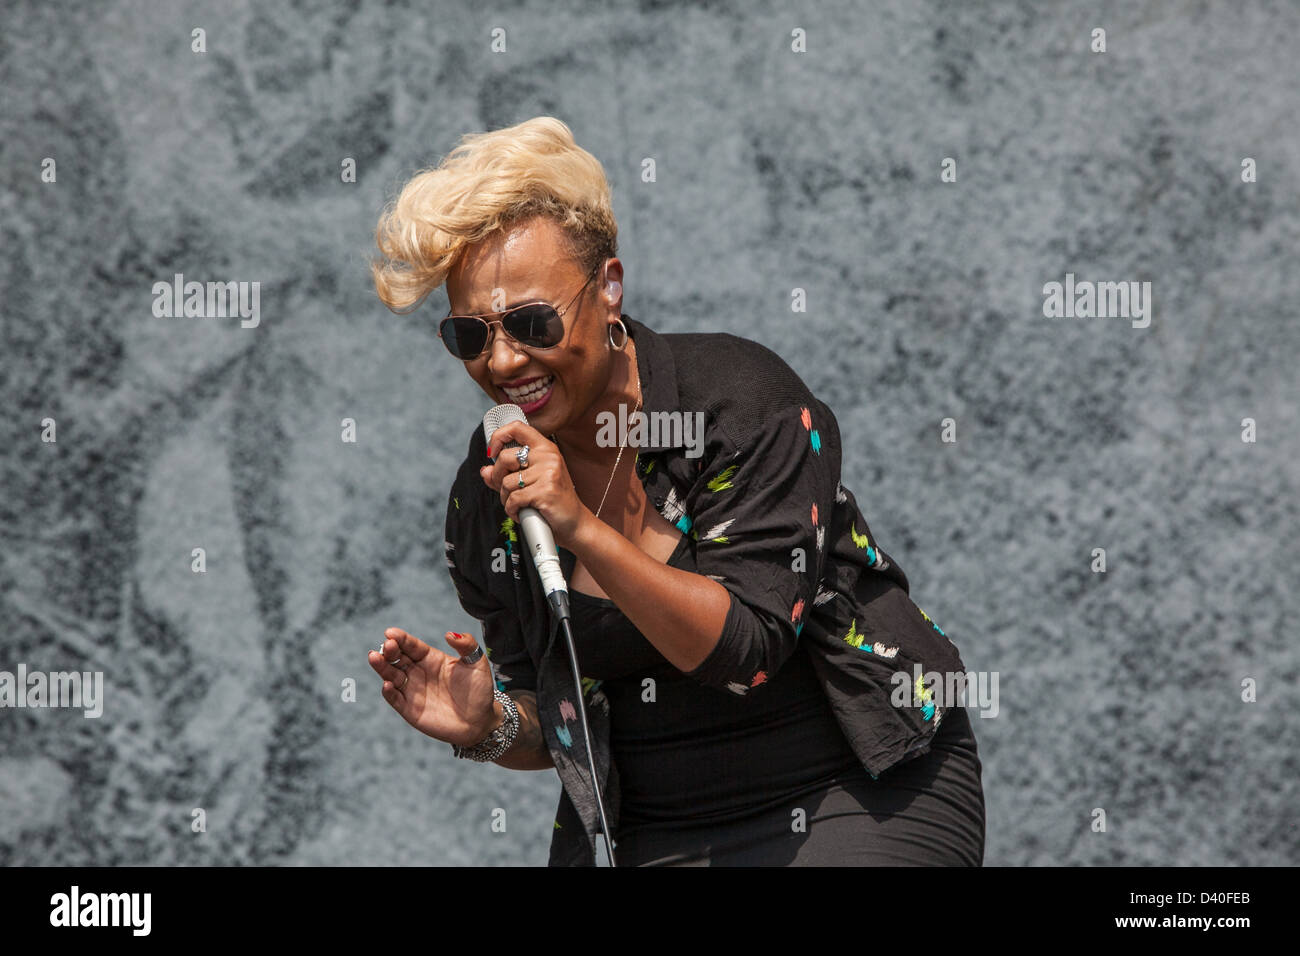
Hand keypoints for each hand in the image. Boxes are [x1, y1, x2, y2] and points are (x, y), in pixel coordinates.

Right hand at [368, 627, 498, 746]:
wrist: (480, 721)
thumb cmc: (479, 690)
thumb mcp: (477, 664)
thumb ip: (466, 645)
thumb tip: (449, 634)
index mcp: (431, 658)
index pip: (411, 645)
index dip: (401, 638)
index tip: (390, 632)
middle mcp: (417, 672)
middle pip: (397, 658)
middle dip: (389, 650)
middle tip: (387, 646)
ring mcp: (412, 690)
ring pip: (390, 675)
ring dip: (381, 667)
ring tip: (374, 657)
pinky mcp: (409, 709)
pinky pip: (395, 699)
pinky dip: (389, 692)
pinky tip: (387, 684)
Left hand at [480, 421, 590, 547]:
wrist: (574, 522)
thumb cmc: (553, 500)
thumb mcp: (531, 481)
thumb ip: (506, 474)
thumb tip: (485, 471)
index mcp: (545, 448)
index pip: (517, 428)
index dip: (498, 437)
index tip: (492, 453)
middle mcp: (548, 456)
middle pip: (505, 458)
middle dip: (497, 478)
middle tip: (506, 489)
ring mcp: (548, 473)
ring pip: (507, 483)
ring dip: (506, 498)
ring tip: (519, 504)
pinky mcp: (545, 491)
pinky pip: (514, 499)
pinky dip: (512, 510)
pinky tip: (522, 512)